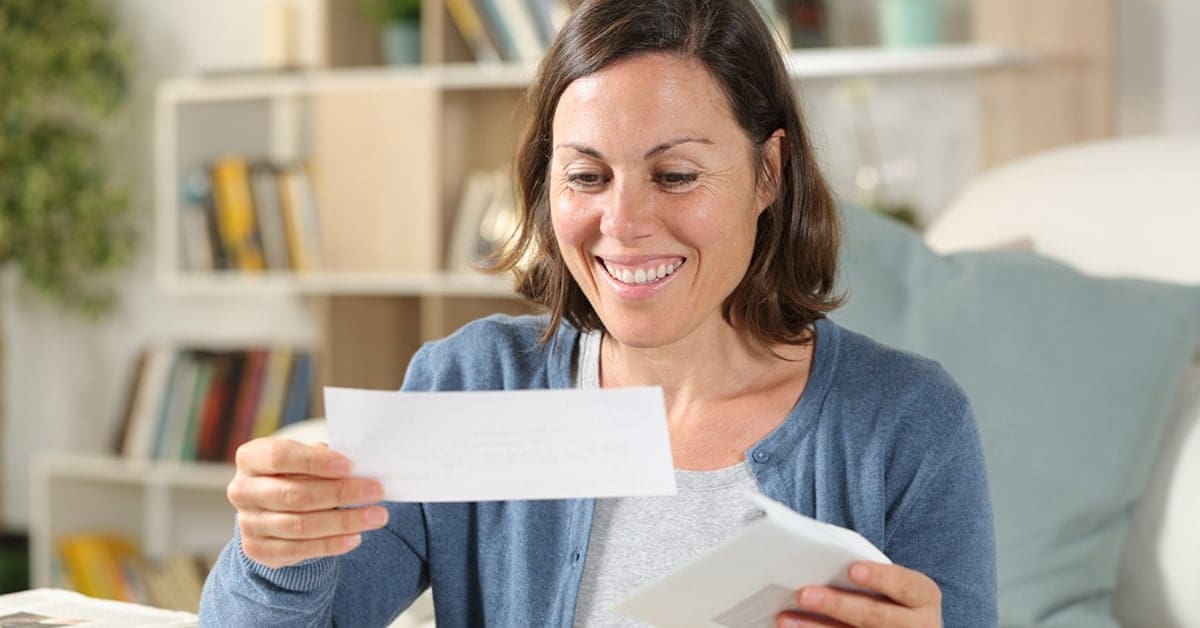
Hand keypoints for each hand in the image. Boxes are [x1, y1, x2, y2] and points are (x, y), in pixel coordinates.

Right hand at [227, 437, 388, 568]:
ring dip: (343, 521)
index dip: (314, 462)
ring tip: (376, 516)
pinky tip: (355, 538)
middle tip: (376, 491)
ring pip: (300, 525)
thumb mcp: (304, 458)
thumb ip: (323, 459)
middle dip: (341, 493)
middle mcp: (243, 491)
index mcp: (250, 458)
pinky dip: (330, 544)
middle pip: (295, 494)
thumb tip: (358, 468)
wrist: (272, 509)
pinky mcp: (259, 550)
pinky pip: (299, 550)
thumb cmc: (296, 473)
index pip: (280, 456)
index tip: (349, 465)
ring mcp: (248, 523)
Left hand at [776, 561, 941, 627]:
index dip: (879, 577)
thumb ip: (866, 574)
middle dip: (837, 605)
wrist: (907, 627)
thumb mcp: (893, 585)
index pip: (904, 584)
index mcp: (924, 596)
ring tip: (786, 619)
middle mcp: (919, 625)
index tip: (851, 570)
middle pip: (875, 617)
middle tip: (803, 594)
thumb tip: (818, 562)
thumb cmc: (890, 596)